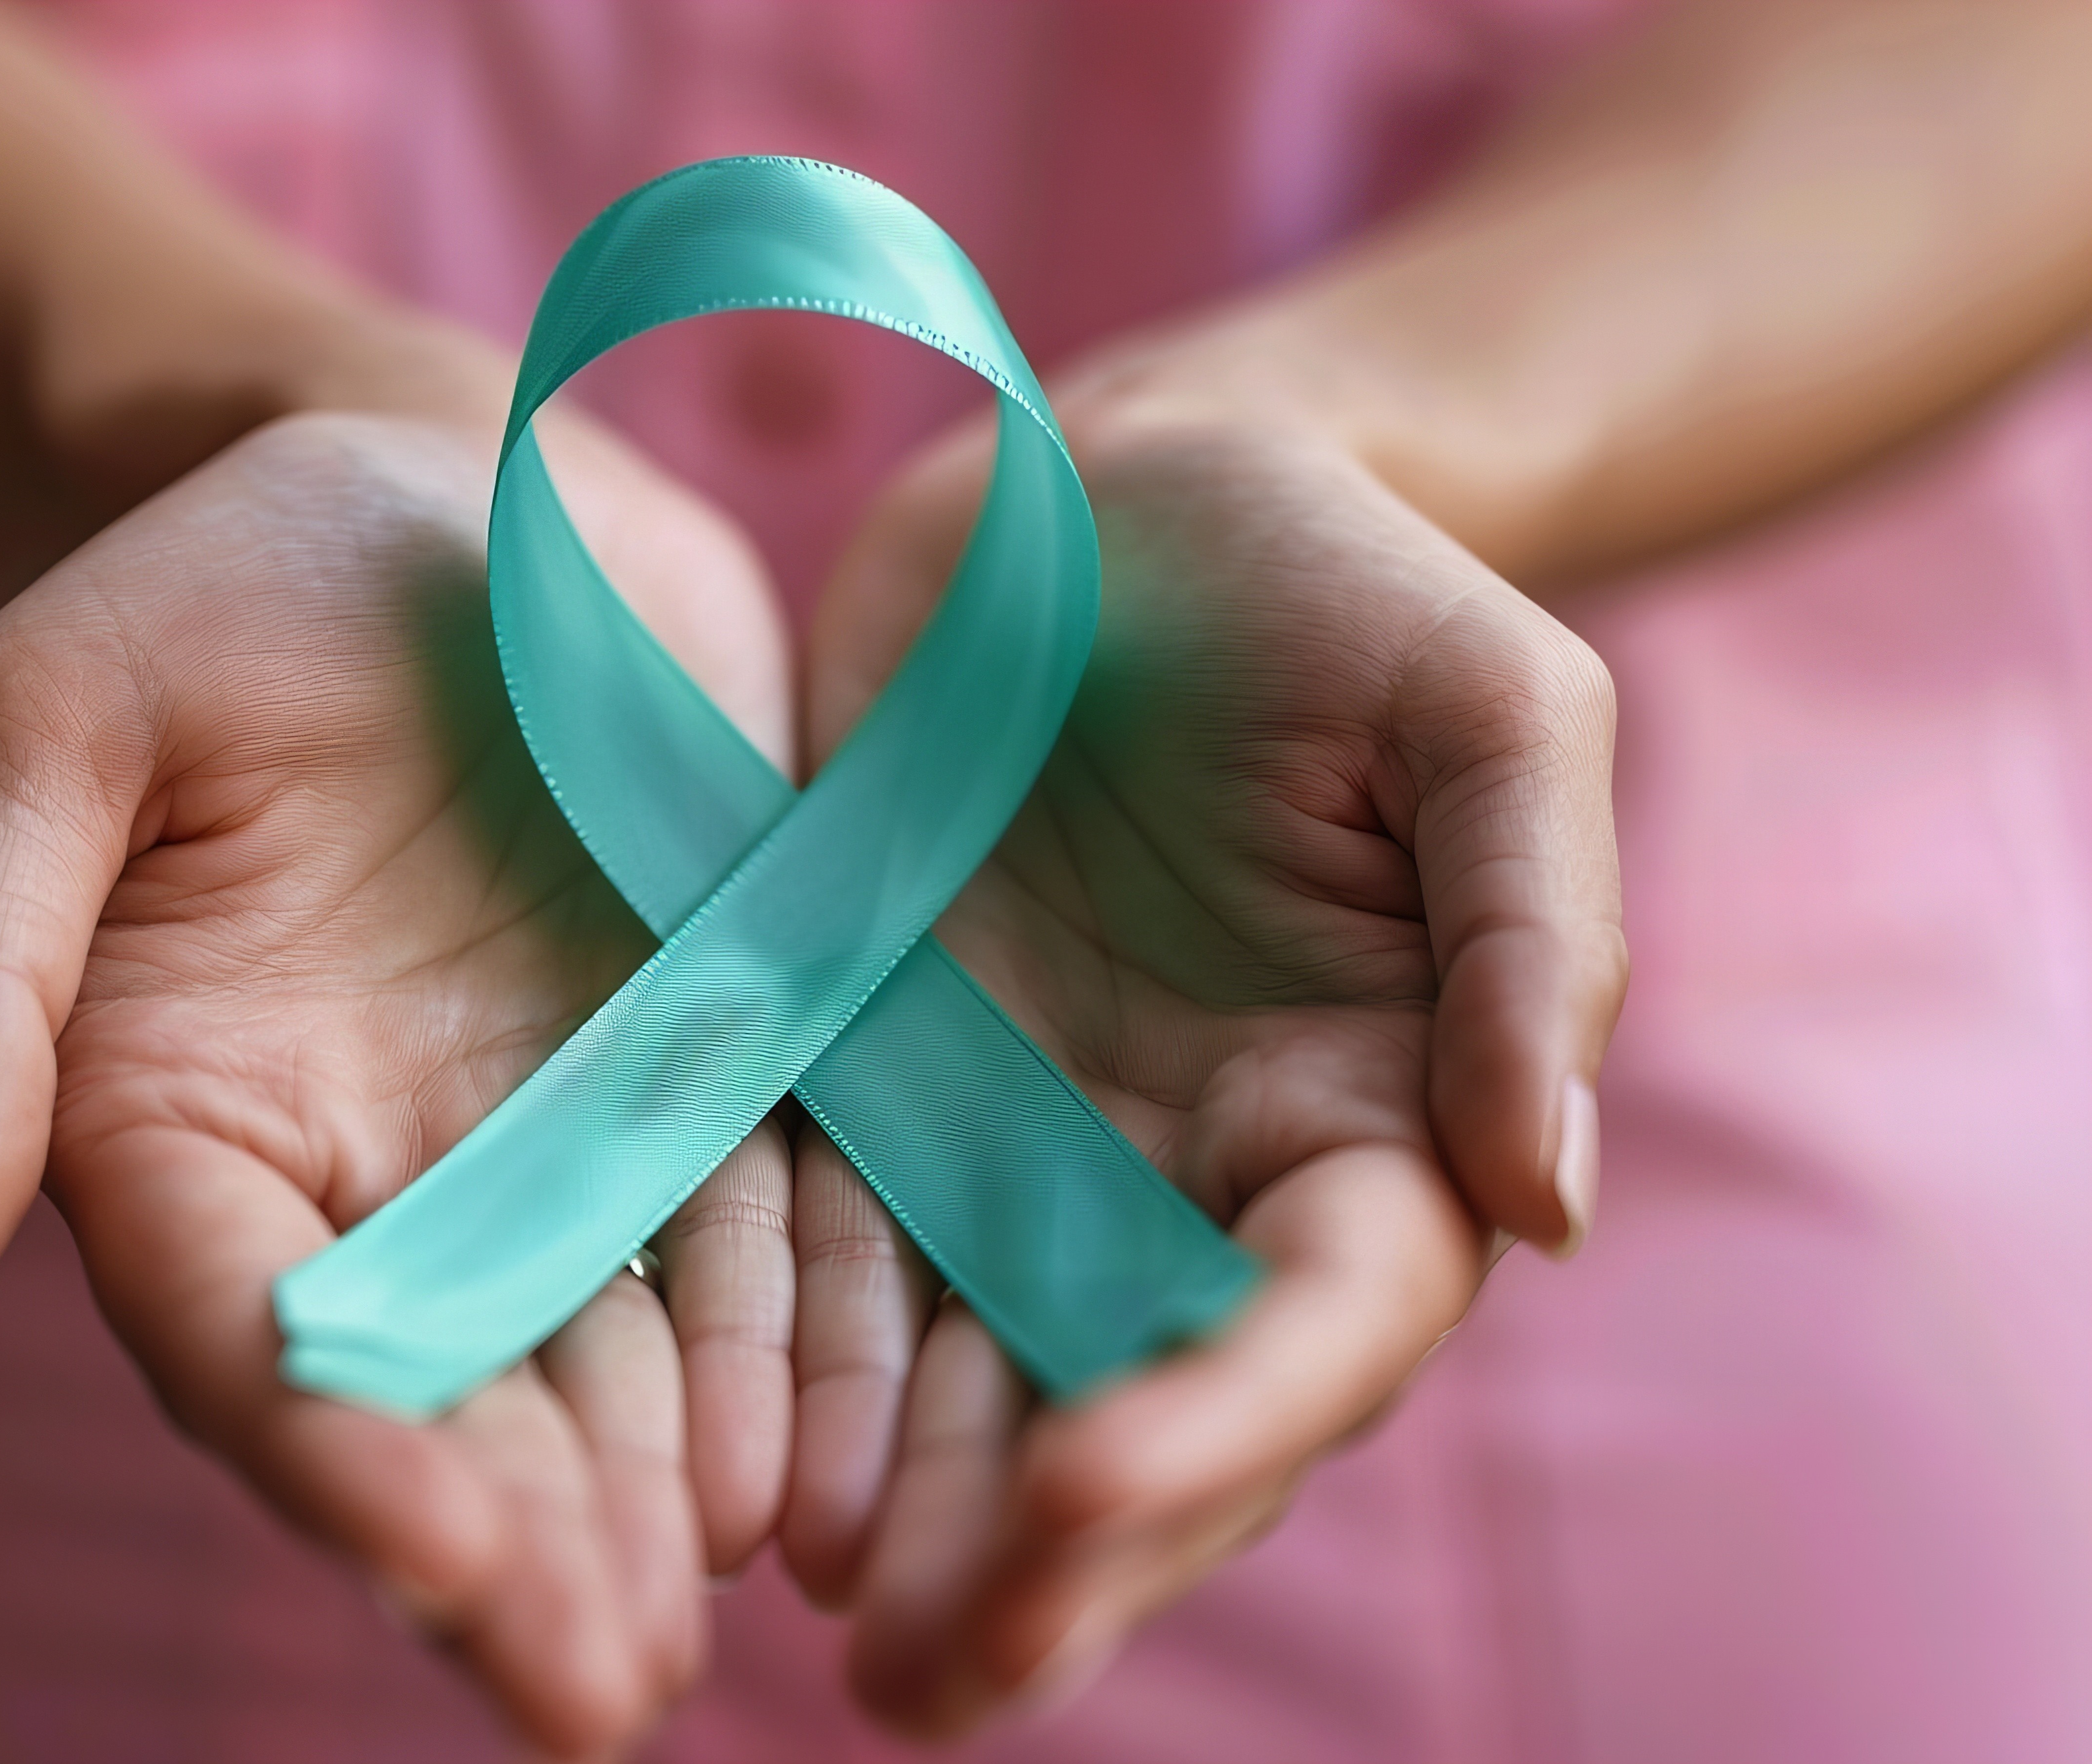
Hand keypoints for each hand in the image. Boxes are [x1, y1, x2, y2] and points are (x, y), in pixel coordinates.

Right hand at [0, 409, 797, 1756]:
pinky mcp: (707, 1062)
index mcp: (184, 1110)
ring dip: (656, 1494)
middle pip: (442, 1390)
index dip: (335, 1451)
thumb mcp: (47, 726)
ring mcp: (551, 1122)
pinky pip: (754, 1230)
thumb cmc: (224, 584)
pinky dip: (783, 1350)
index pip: (248, 1329)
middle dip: (520, 1543)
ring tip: (706, 1626)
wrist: (453, 486)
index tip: (438, 1559)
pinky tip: (817, 1469)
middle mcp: (372, 1159)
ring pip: (607, 1351)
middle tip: (600, 1689)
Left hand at [785, 413, 1625, 1733]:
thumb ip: (1538, 942)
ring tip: (845, 1638)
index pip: (1320, 1313)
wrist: (1106, 499)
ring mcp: (1027, 1133)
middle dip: (1052, 1550)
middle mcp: (1193, 1162)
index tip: (1082, 1485)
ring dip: (916, 1510)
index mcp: (1366, 1105)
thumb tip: (1550, 1200)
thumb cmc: (1329, 581)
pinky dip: (803, 1363)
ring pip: (983, 1370)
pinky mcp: (877, 1073)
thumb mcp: (1488, 710)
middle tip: (938, 1677)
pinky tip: (742, 1467)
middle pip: (1143, 1395)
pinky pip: (837, 1244)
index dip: (1216, 1413)